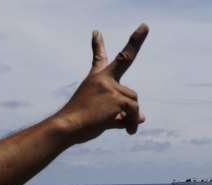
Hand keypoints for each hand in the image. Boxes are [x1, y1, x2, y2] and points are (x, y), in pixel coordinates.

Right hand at [57, 23, 148, 144]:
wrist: (67, 127)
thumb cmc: (80, 125)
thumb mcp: (102, 118)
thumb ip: (122, 116)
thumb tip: (142, 118)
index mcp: (95, 80)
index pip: (98, 59)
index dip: (98, 45)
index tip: (97, 32)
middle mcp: (102, 78)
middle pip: (125, 58)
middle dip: (136, 40)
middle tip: (145, 26)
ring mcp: (109, 85)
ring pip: (134, 100)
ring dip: (132, 115)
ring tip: (125, 128)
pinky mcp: (115, 97)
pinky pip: (134, 110)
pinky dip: (132, 122)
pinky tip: (128, 131)